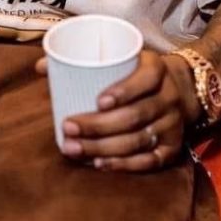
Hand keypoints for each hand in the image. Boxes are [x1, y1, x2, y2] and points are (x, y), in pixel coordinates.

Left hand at [36, 50, 198, 171]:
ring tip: (74, 148)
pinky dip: (123, 164)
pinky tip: (99, 162)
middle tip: (68, 128)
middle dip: (99, 126)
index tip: (98, 101)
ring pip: (137, 141)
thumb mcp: (123, 56)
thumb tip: (41, 66)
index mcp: (156, 69)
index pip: (144, 80)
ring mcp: (172, 125)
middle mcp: (168, 98)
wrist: (179, 88)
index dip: (123, 91)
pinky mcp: (172, 148)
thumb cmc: (138, 71)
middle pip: (135, 116)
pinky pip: (148, 161)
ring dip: (103, 148)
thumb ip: (84, 59)